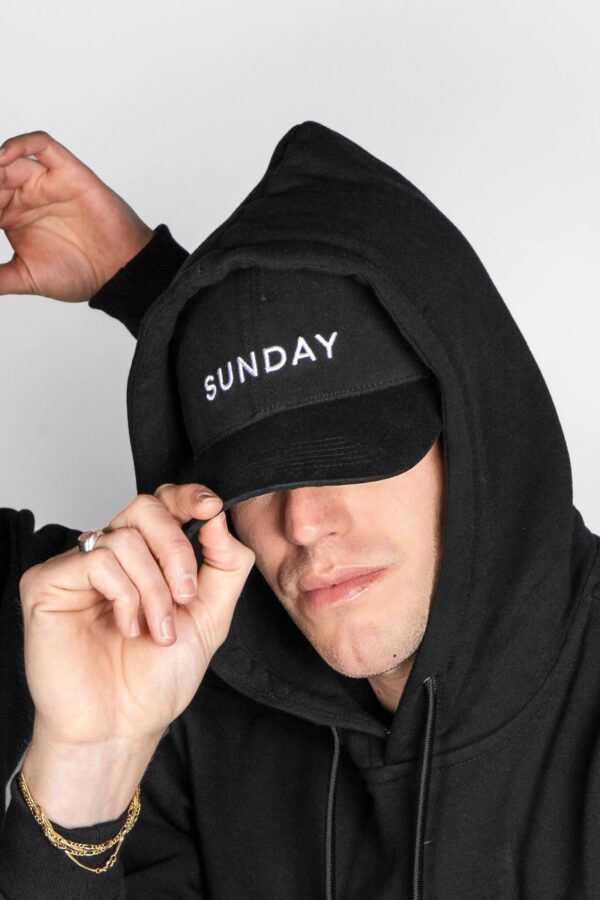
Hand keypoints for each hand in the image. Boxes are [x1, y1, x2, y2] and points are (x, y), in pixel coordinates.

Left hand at [0, 130, 153, 300]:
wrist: (119, 273)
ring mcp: (45, 182)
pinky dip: (20, 143)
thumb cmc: (81, 274)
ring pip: (9, 159)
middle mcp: (25, 195)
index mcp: (10, 216)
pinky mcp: (67, 172)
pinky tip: (2, 156)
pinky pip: (42, 145)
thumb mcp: (26, 277)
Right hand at [19, 484, 254, 749]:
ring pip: (125, 537)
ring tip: (158, 629)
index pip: (163, 503)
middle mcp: (109, 555)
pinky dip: (125, 595)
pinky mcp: (47, 583)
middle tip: (187, 595)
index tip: (212, 508)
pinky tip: (128, 627)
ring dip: (154, 588)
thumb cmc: (157, 677)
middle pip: (145, 507)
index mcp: (145, 557)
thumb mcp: (211, 616)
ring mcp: (76, 567)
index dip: (188, 497)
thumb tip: (219, 517)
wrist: (121, 726)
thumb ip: (224, 565)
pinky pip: (97, 561)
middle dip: (177, 549)